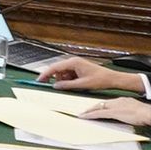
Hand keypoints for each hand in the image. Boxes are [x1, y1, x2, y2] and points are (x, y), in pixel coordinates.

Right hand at [32, 55, 146, 94]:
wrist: (112, 79)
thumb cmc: (99, 79)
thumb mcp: (82, 84)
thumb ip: (67, 85)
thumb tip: (55, 86)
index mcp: (73, 62)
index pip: (54, 68)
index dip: (45, 74)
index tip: (39, 80)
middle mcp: (73, 61)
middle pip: (58, 70)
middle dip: (57, 79)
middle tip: (54, 87)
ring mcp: (76, 65)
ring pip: (63, 73)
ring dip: (64, 81)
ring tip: (74, 86)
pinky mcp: (78, 69)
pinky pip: (69, 75)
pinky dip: (69, 80)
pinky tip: (76, 85)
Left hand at [68, 96, 150, 129]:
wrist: (148, 113)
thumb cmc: (146, 113)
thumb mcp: (136, 110)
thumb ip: (130, 111)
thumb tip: (128, 115)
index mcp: (123, 100)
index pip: (109, 103)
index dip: (101, 106)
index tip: (96, 108)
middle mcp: (117, 101)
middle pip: (101, 104)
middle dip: (92, 107)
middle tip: (84, 111)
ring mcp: (114, 107)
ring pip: (98, 108)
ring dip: (89, 111)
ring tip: (82, 114)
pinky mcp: (113, 113)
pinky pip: (98, 113)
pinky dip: (90, 115)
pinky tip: (84, 117)